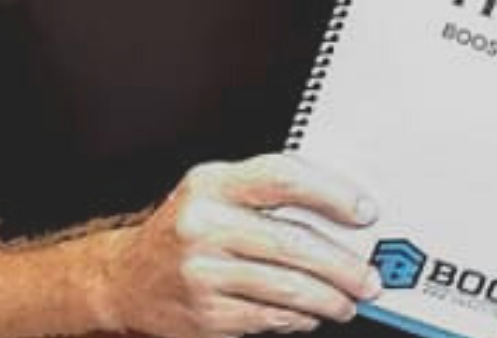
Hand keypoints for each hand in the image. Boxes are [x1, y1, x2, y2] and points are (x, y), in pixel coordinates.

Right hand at [97, 153, 384, 337]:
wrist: (126, 280)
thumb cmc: (185, 231)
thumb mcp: (214, 194)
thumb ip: (266, 195)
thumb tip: (341, 213)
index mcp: (211, 184)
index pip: (282, 178)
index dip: (332, 194)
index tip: (365, 211)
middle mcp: (204, 224)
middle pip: (293, 242)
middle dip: (343, 265)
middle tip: (369, 277)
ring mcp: (203, 273)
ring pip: (288, 288)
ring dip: (330, 298)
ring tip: (349, 301)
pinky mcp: (207, 315)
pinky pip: (270, 317)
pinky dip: (300, 318)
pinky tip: (310, 313)